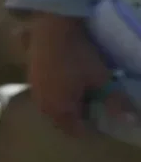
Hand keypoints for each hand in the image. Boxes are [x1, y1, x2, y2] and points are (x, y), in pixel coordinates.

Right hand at [26, 12, 135, 136]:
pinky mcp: (31, 78)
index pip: (76, 131)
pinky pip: (46, 95)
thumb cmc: (78, 57)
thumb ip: (116, 102)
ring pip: (52, 108)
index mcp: (60, 110)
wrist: (51, 30)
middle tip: (94, 104)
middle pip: (62, 121)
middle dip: (78, 117)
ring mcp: (35, 91)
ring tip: (81, 92)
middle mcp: (44, 106)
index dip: (92, 127)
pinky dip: (57, 94)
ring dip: (66, 105)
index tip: (103, 116)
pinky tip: (66, 80)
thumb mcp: (102, 79)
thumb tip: (132, 122)